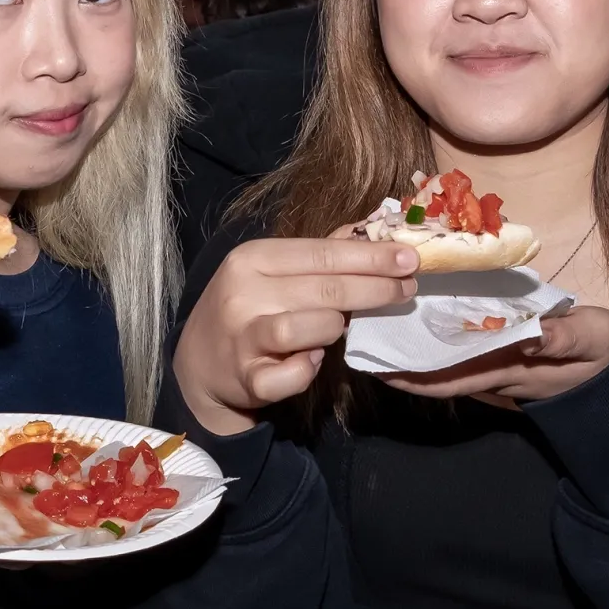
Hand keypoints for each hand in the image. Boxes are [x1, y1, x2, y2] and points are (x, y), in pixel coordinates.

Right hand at [173, 239, 418, 435]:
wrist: (199, 364)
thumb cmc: (248, 310)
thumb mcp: (270, 273)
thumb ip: (317, 255)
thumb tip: (372, 231)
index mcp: (252, 258)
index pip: (323, 253)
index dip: (371, 257)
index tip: (409, 259)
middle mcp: (243, 292)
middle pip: (327, 289)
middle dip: (375, 289)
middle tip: (407, 290)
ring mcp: (243, 336)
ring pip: (313, 326)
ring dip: (334, 328)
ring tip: (336, 329)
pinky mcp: (247, 377)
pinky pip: (296, 374)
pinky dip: (310, 369)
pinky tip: (310, 361)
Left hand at [381, 306, 608, 401]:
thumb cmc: (601, 353)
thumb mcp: (591, 340)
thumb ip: (564, 338)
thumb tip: (532, 332)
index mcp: (507, 370)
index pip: (449, 379)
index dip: (412, 376)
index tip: (378, 367)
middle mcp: (491, 371)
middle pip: (434, 371)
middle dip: (398, 360)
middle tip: (362, 336)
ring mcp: (493, 362)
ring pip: (442, 359)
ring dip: (411, 345)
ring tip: (378, 321)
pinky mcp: (498, 350)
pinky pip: (457, 346)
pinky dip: (433, 333)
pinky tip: (415, 312)